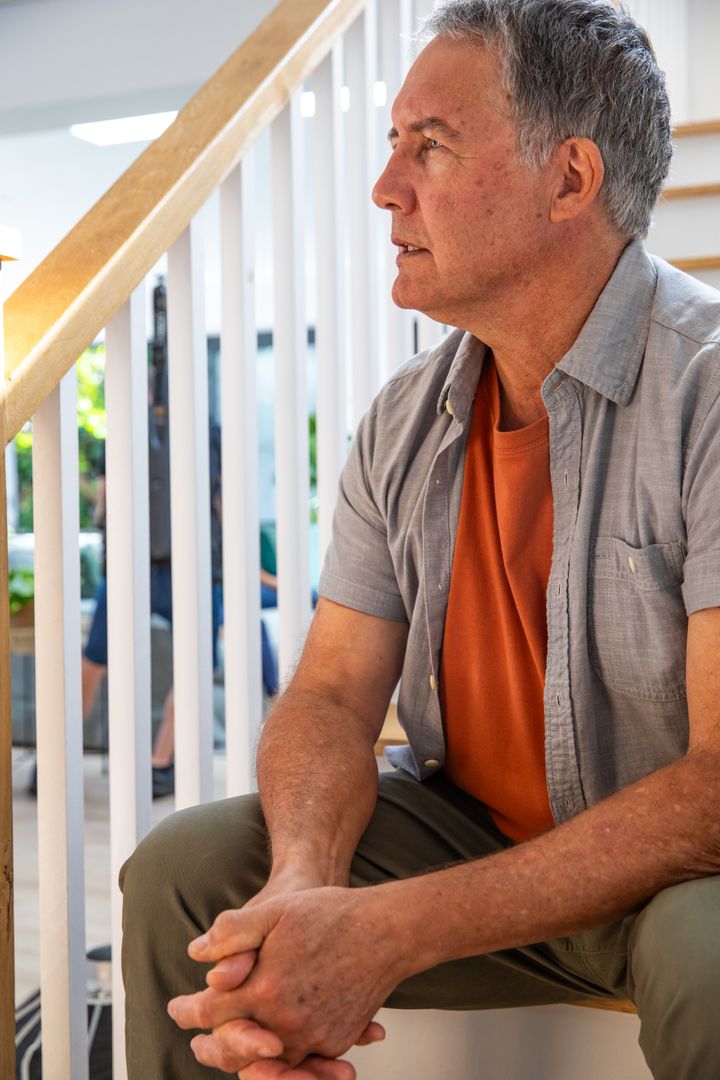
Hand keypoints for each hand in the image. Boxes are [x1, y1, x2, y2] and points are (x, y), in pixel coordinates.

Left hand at [168, 885, 395, 1072]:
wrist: (386, 931)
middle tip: (199, 1044)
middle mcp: (286, 1021)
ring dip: (246, 1061)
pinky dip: (285, 1062)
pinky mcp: (335, 1041)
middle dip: (212, 1047)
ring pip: (269, 1063)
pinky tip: (276, 1051)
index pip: (211, 1011)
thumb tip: (196, 953)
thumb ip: (233, 932)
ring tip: (233, 1053)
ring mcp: (313, 1035)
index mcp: (265, 988)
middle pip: (235, 1049)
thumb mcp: (275, 910)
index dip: (187, 1011)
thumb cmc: (330, 915)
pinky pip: (302, 1061)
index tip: (176, 1008)